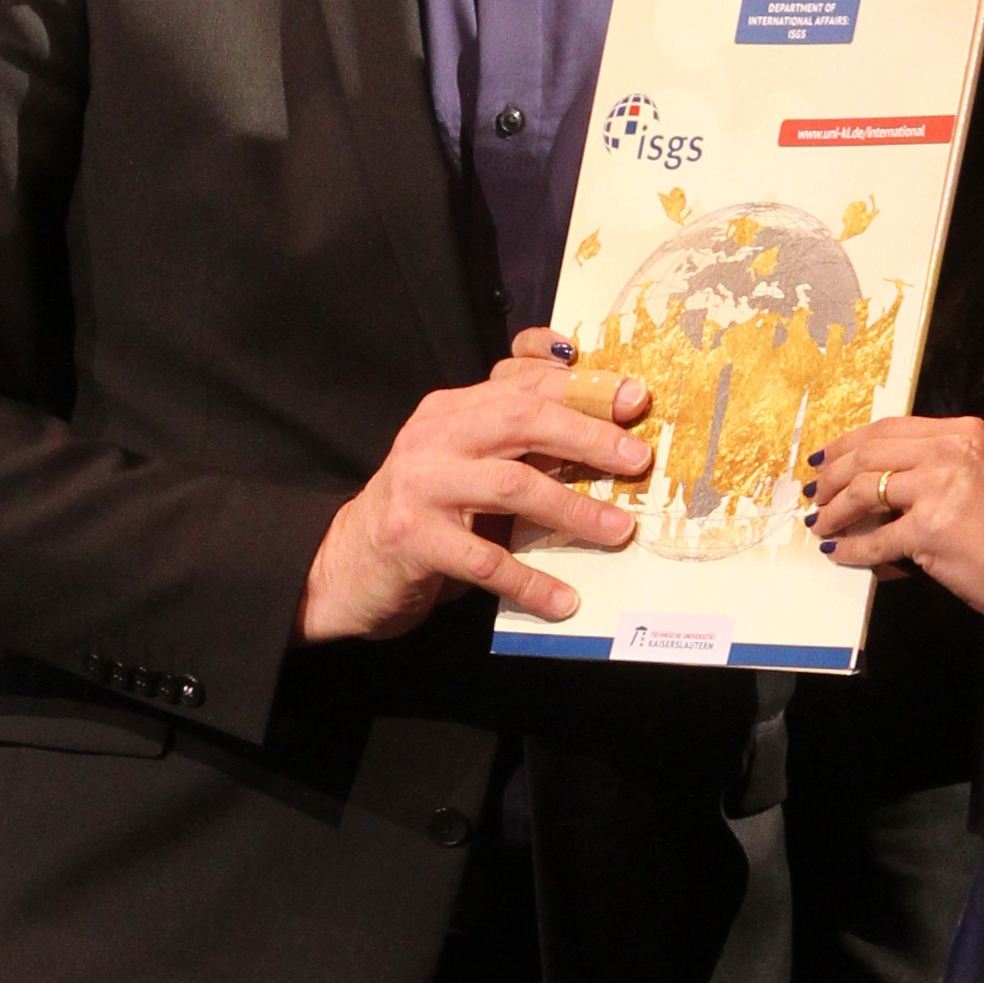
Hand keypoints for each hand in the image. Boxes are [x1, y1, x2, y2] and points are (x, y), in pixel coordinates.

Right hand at [296, 345, 656, 642]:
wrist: (345, 566)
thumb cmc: (423, 515)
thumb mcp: (465, 464)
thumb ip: (514, 443)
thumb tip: (603, 435)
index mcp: (452, 410)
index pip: (521, 381)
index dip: (580, 384)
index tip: (633, 397)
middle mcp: (433, 436)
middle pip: (520, 419)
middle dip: (587, 436)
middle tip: (637, 459)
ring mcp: (420, 485)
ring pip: (510, 485)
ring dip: (572, 509)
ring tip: (619, 530)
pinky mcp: (412, 539)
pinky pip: (484, 560)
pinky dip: (529, 581)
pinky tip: (564, 601)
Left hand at [807, 411, 983, 632]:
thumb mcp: (979, 479)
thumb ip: (934, 473)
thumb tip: (876, 490)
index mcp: (962, 432)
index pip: (889, 429)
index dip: (848, 443)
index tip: (824, 459)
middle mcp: (950, 449)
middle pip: (869, 453)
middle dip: (833, 476)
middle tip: (815, 495)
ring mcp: (939, 487)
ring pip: (864, 490)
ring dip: (834, 510)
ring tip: (821, 524)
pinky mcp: (931, 529)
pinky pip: (874, 538)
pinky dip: (851, 547)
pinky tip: (838, 553)